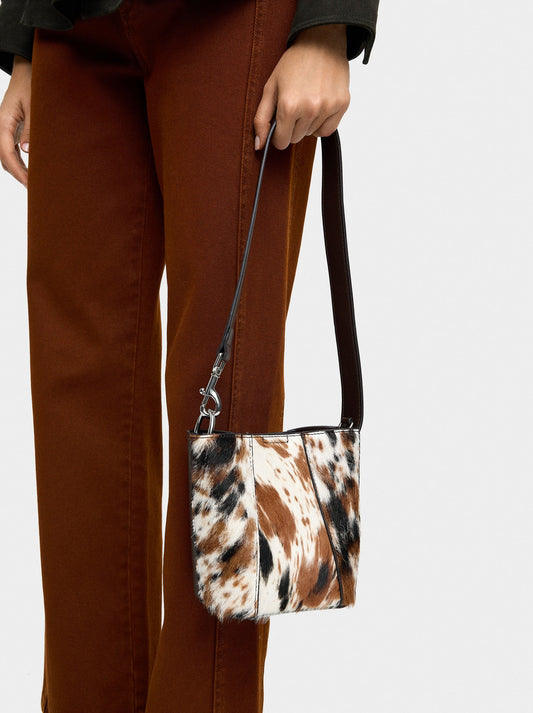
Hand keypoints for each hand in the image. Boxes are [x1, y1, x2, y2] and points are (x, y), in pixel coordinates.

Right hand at [0, 54, 31, 187]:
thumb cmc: (32, 85)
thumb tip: (27, 151)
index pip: (6, 153)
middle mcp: (1, 127)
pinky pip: (11, 150)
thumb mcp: (35, 106)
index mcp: (3, 122)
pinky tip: (31, 172)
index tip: (29, 184)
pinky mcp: (10, 130)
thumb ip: (31, 129)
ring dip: (18, 171)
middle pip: (4, 159)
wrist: (27, 71)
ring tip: (34, 185)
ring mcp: (4, 129)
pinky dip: (19, 163)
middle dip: (18, 175)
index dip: (18, 171)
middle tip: (35, 190)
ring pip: (6, 156)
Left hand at [254, 24, 349, 150]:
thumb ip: (261, 119)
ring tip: (307, 100)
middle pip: (296, 139)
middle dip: (292, 127)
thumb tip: (259, 146)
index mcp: (289, 106)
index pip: (281, 142)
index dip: (278, 134)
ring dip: (307, 124)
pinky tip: (318, 108)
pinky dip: (321, 124)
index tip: (280, 123)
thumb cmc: (294, 62)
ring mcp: (328, 108)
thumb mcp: (270, 88)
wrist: (321, 40)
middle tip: (294, 105)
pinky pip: (328, 130)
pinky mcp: (342, 105)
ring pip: (311, 134)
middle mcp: (310, 109)